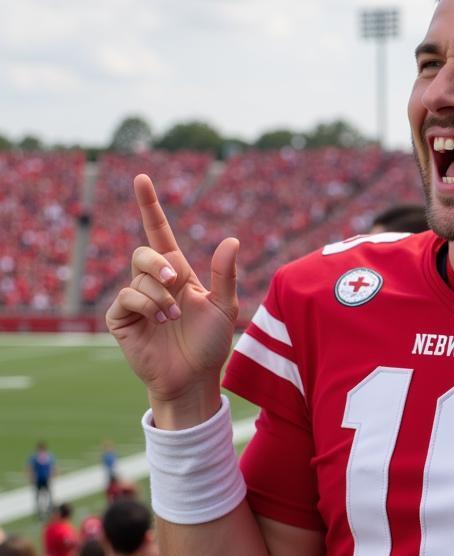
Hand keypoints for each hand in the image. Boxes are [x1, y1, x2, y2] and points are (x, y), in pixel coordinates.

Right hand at [105, 174, 238, 421]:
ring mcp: (135, 300)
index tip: (141, 178)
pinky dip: (147, 306)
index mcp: (177, 273)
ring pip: (138, 276)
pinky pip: (127, 297)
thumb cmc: (210, 344)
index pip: (159, 233)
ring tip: (174, 318)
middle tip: (176, 282)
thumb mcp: (226, 307)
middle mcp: (153, 282)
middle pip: (143, 252)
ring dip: (160, 296)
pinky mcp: (120, 318)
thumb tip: (232, 239)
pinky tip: (160, 322)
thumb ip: (226, 274)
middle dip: (158, 264)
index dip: (150, 206)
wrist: (194, 377)